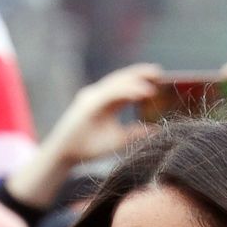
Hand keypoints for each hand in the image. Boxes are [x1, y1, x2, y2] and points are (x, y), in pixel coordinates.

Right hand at [6, 63, 161, 207]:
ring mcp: (92, 98)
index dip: (141, 80)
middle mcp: (98, 96)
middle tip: (159, 71)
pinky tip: (143, 92)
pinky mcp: (89, 104)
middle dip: (139, 73)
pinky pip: (111, 94)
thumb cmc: (91, 147)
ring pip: (116, 83)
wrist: (67, 155)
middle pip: (121, 79)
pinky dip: (128, 91)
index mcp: (106, 102)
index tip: (159, 78)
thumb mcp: (120, 139)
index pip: (125, 86)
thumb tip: (157, 129)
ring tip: (155, 77)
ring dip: (136, 79)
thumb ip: (136, 132)